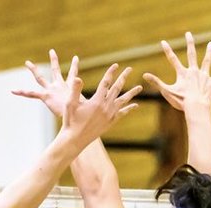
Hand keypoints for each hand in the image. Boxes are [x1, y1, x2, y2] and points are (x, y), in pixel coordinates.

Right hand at [15, 54, 140, 143]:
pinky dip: (128, 109)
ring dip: (132, 93)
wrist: (75, 139)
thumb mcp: (70, 104)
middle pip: (117, 89)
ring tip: (140, 87)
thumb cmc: (70, 120)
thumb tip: (77, 77)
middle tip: (130, 69)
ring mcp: (110, 116)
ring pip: (123, 101)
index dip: (111, 72)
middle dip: (123, 77)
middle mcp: (106, 108)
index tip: (116, 64)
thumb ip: (75, 90)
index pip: (106, 83)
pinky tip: (135, 105)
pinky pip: (122, 113)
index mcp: (97, 101)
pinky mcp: (110, 123)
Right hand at [143, 32, 210, 109]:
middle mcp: (194, 71)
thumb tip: (144, 75)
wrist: (197, 108)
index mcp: (183, 74)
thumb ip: (156, 82)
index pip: (173, 59)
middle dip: (189, 43)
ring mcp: (204, 76)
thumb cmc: (182, 102)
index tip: (163, 42)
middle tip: (188, 34)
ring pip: (207, 61)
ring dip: (209, 52)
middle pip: (191, 54)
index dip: (167, 50)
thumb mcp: (167, 91)